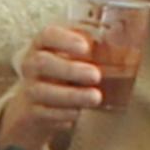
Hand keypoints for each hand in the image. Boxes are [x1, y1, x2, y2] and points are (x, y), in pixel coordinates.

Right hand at [0, 23, 106, 149]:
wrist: (36, 107)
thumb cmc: (62, 76)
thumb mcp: (72, 58)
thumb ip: (89, 50)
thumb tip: (120, 42)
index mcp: (42, 45)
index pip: (48, 35)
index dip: (65, 39)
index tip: (86, 47)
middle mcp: (31, 65)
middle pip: (43, 62)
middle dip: (70, 69)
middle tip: (96, 75)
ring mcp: (29, 89)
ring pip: (43, 91)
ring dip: (72, 95)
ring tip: (95, 97)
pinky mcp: (32, 112)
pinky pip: (45, 114)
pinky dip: (64, 114)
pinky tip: (79, 113)